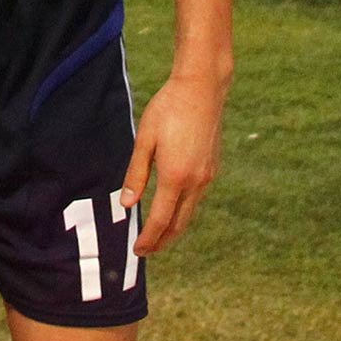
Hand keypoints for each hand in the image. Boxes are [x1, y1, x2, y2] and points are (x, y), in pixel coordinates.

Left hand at [121, 69, 226, 257]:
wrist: (202, 89)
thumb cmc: (168, 109)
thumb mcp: (145, 139)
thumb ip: (136, 174)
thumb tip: (127, 205)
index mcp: (175, 176)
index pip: (161, 220)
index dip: (148, 238)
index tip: (137, 250)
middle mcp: (195, 181)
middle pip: (179, 223)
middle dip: (163, 241)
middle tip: (147, 251)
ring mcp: (207, 176)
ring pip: (190, 212)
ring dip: (174, 227)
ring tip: (159, 235)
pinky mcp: (213, 168)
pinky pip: (197, 198)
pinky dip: (184, 210)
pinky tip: (174, 208)